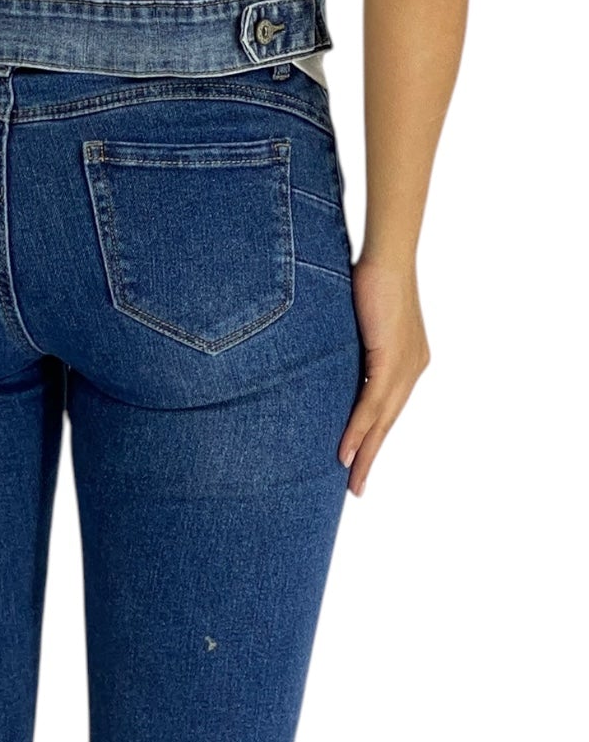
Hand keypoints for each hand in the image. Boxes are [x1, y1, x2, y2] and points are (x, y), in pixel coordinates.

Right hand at [339, 256, 430, 495]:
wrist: (387, 254)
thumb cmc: (371, 275)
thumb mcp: (359, 321)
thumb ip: (353, 345)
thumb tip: (329, 358)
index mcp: (408, 359)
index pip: (388, 407)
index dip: (374, 434)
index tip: (360, 459)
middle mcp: (412, 368)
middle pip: (389, 422)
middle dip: (371, 456)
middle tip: (356, 487)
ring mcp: (405, 366)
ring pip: (383, 420)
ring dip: (365, 453)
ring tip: (351, 480)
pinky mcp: (391, 359)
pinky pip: (372, 403)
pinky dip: (359, 429)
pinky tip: (347, 451)